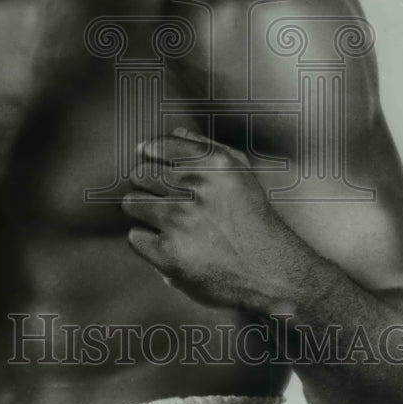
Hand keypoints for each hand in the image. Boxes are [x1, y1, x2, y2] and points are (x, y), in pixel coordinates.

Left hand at [121, 127, 289, 310]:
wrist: (270, 271)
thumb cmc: (251, 218)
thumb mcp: (239, 172)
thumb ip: (206, 147)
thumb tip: (173, 133)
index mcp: (213, 163)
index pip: (157, 147)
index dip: (152, 157)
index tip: (157, 168)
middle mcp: (197, 189)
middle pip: (140, 174)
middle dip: (148, 186)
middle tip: (166, 200)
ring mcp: (181, 221)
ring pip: (132, 203)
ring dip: (144, 213)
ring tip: (166, 223)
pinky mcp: (169, 254)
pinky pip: (135, 236)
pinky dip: (148, 242)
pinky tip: (169, 244)